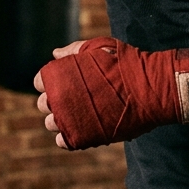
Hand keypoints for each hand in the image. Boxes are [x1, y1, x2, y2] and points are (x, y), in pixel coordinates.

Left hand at [33, 37, 188, 150]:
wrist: (148, 89)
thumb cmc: (125, 64)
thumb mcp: (98, 47)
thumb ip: (73, 50)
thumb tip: (55, 54)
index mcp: (60, 76)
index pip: (40, 81)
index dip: (52, 80)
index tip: (66, 80)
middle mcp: (59, 99)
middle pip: (44, 103)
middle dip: (55, 99)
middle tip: (76, 96)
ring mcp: (70, 120)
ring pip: (52, 124)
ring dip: (62, 118)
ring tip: (81, 112)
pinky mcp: (83, 137)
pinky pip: (64, 141)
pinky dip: (68, 136)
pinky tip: (82, 126)